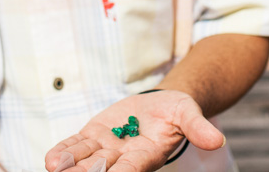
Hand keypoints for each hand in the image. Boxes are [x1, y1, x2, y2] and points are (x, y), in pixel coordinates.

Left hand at [44, 90, 224, 171]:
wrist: (160, 103)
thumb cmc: (176, 111)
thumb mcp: (188, 113)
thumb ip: (198, 128)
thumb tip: (217, 140)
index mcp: (147, 155)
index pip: (132, 168)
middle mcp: (124, 157)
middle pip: (104, 169)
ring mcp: (106, 148)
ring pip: (85, 160)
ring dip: (70, 166)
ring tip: (54, 169)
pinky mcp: (93, 136)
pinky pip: (76, 146)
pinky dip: (64, 152)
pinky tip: (51, 160)